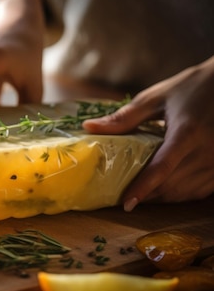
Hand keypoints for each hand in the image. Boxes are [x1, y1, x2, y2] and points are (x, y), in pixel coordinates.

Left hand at [83, 55, 213, 210]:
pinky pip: (198, 191)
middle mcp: (207, 150)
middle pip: (171, 185)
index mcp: (187, 132)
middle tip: (121, 197)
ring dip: (161, 198)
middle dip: (145, 195)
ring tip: (138, 195)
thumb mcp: (156, 97)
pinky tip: (162, 190)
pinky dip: (178, 194)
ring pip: (185, 192)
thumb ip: (125, 117)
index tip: (126, 203)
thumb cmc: (192, 87)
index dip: (142, 188)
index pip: (162, 168)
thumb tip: (89, 127)